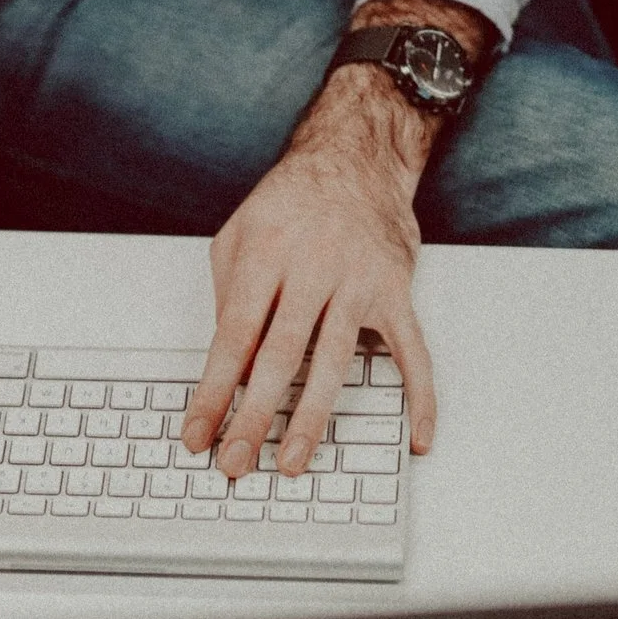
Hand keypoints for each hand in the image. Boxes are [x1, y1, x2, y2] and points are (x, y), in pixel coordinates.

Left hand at [183, 0, 489, 480]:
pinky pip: (413, 353)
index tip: (198, 433)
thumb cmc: (293, 200)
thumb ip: (227, 294)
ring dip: (312, 419)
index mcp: (265, 256)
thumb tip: (221, 363)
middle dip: (254, 417)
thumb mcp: (238, 233)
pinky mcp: (395, 293)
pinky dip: (419, 397)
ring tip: (291, 462)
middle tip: (236, 463)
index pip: (232, 338)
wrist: (359, 155)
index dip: (213, 392)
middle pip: (278, 358)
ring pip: (334, 363)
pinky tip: (416, 437)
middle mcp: (312, 270)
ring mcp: (358, 283)